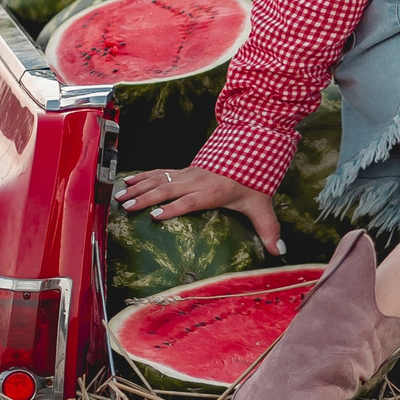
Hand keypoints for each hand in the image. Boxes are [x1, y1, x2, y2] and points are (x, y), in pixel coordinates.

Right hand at [117, 164, 285, 254]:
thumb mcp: (262, 205)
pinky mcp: (184, 170)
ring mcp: (188, 173)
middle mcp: (197, 180)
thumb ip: (269, 229)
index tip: (155, 216)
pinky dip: (142, 176)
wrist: (250, 148)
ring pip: (159, 179)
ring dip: (138, 187)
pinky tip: (127, 180)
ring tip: (119, 196)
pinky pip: (159, 172)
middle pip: (167, 189)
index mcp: (213, 191)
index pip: (190, 200)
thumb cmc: (253, 181)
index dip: (174, 208)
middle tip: (126, 207)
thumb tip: (280, 250)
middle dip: (145, 198)